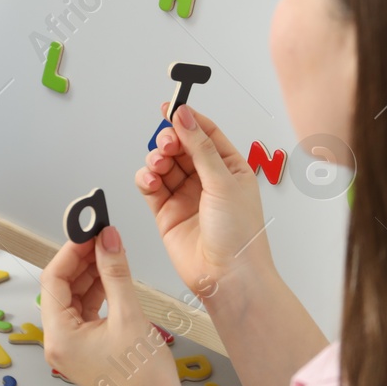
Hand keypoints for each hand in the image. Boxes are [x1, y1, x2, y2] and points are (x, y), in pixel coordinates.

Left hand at [40, 226, 181, 385]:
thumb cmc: (143, 380)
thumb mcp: (130, 316)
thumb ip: (115, 273)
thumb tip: (107, 240)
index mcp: (59, 336)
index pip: (53, 279)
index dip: (70, 251)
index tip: (88, 230)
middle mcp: (59, 341)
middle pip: (62, 287)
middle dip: (81, 259)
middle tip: (102, 235)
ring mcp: (72, 345)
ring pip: (75, 297)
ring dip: (91, 272)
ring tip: (111, 251)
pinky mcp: (87, 347)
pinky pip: (86, 310)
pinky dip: (98, 290)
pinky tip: (113, 275)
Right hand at [139, 103, 270, 299]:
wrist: (228, 278)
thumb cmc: (240, 236)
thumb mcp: (223, 181)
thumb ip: (199, 147)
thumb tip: (185, 116)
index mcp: (230, 168)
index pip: (206, 133)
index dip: (187, 118)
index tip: (170, 107)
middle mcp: (208, 180)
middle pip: (181, 147)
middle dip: (169, 140)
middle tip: (166, 142)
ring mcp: (186, 196)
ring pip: (164, 165)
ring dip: (157, 159)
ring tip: (159, 164)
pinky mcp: (167, 213)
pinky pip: (151, 187)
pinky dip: (146, 179)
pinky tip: (150, 180)